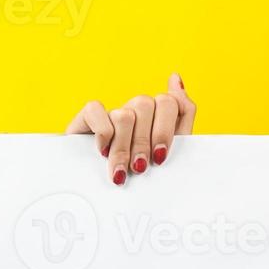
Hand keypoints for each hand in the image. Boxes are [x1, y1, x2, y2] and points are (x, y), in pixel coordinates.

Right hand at [64, 73, 196, 184]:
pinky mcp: (87, 117)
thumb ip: (181, 116)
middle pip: (146, 104)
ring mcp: (112, 112)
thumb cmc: (137, 174)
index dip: (165, 129)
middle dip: (143, 142)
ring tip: (120, 170)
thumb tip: (175, 77)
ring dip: (122, 147)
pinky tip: (102, 151)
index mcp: (158, 117)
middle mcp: (135, 110)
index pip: (170, 102)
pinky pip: (96, 109)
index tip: (159, 157)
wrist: (102, 191)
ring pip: (124, 114)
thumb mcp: (168, 153)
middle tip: (139, 168)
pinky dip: (102, 134)